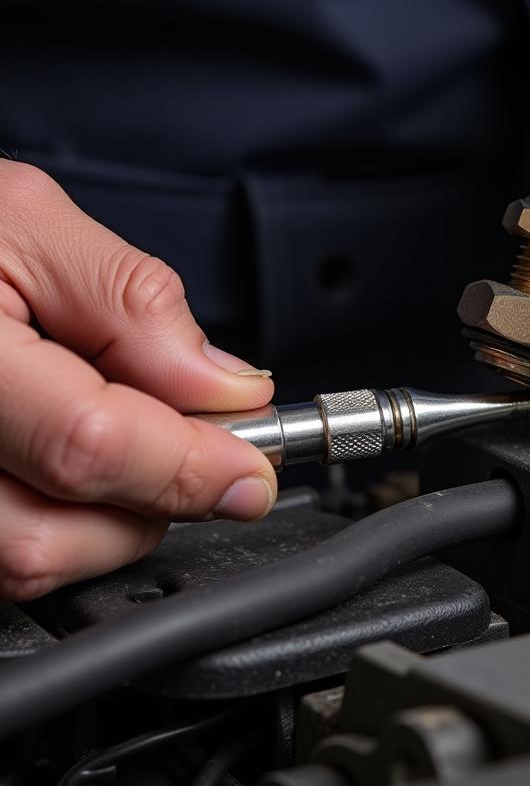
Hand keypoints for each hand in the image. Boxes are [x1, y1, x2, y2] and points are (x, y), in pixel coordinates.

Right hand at [0, 162, 277, 599]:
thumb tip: (226, 389)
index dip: (188, 465)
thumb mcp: (25, 220)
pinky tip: (63, 459)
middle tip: (189, 442)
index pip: (86, 445)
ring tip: (121, 437)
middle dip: (150, 501)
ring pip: (21, 564)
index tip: (251, 470)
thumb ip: (133, 302)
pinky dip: (59, 521)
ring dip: (107, 519)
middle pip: (50, 538)